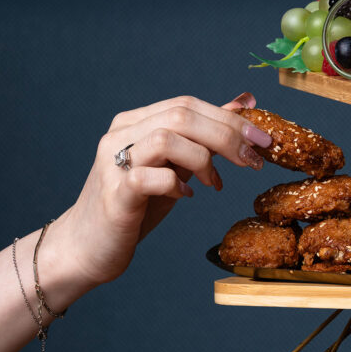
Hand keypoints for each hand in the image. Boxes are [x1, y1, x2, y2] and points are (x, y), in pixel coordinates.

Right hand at [47, 91, 270, 291]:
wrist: (88, 247)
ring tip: (216, 183)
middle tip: (253, 160)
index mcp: (135, 122)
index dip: (230, 119)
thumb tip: (244, 104)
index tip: (262, 139)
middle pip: (181, 114)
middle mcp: (120, 134)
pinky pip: (149, 177)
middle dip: (227, 135)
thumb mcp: (176, 167)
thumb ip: (204, 137)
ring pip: (166, 138)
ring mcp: (113, 163)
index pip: (188, 104)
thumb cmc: (135, 206)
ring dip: (204, 159)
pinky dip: (176, 185)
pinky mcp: (114, 194)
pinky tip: (186, 196)